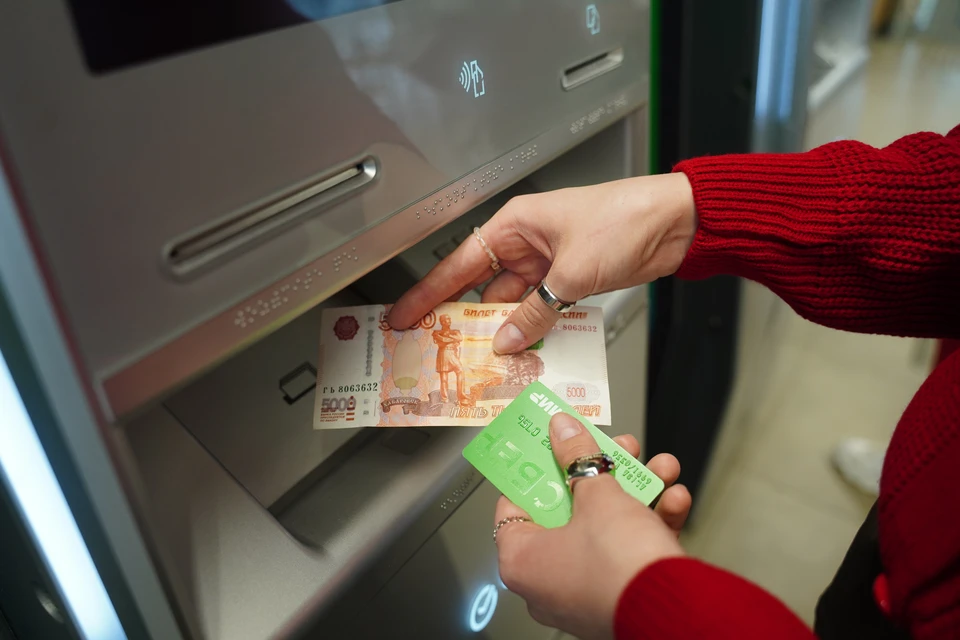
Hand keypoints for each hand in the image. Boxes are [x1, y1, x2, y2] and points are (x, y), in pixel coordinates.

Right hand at [387, 173, 696, 351]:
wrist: (676, 222)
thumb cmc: (624, 220)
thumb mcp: (572, 272)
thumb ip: (535, 311)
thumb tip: (506, 341)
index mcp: (515, 225)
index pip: (458, 262)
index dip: (428, 292)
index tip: (405, 315)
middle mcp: (526, 242)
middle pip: (482, 287)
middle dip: (466, 319)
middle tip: (442, 350)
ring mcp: (549, 263)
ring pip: (514, 303)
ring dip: (506, 330)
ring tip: (487, 360)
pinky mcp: (570, 278)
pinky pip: (541, 308)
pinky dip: (534, 329)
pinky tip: (526, 350)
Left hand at [495, 414, 691, 639]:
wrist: (675, 611)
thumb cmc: (619, 565)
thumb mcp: (597, 495)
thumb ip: (577, 456)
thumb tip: (563, 429)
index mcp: (522, 561)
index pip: (515, 506)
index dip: (536, 471)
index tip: (551, 446)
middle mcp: (548, 582)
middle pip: (568, 511)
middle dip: (599, 474)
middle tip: (612, 448)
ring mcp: (586, 591)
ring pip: (607, 527)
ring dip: (638, 491)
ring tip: (659, 467)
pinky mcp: (622, 595)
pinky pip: (630, 551)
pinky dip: (652, 523)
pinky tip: (675, 498)